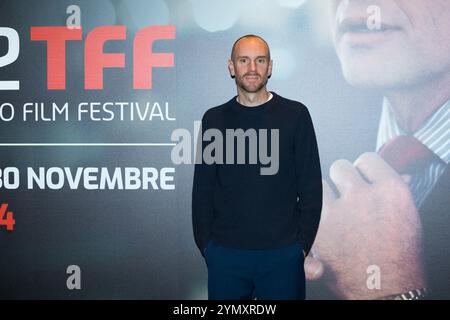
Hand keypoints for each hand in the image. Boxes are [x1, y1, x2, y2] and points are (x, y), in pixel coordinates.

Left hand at [305, 152, 425, 298]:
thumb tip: (399, 175)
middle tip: (346, 195)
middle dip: (342, 180)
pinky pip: (307, 204)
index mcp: (391, 189)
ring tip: (335, 213)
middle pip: (340, 167)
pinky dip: (312, 213)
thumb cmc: (399, 258)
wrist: (383, 290)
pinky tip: (323, 223)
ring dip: (324, 196)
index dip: (363, 169)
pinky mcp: (318, 227)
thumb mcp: (407, 219)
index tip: (362, 178)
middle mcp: (363, 195)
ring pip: (320, 184)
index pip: (367, 159)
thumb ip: (396, 193)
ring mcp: (338, 210)